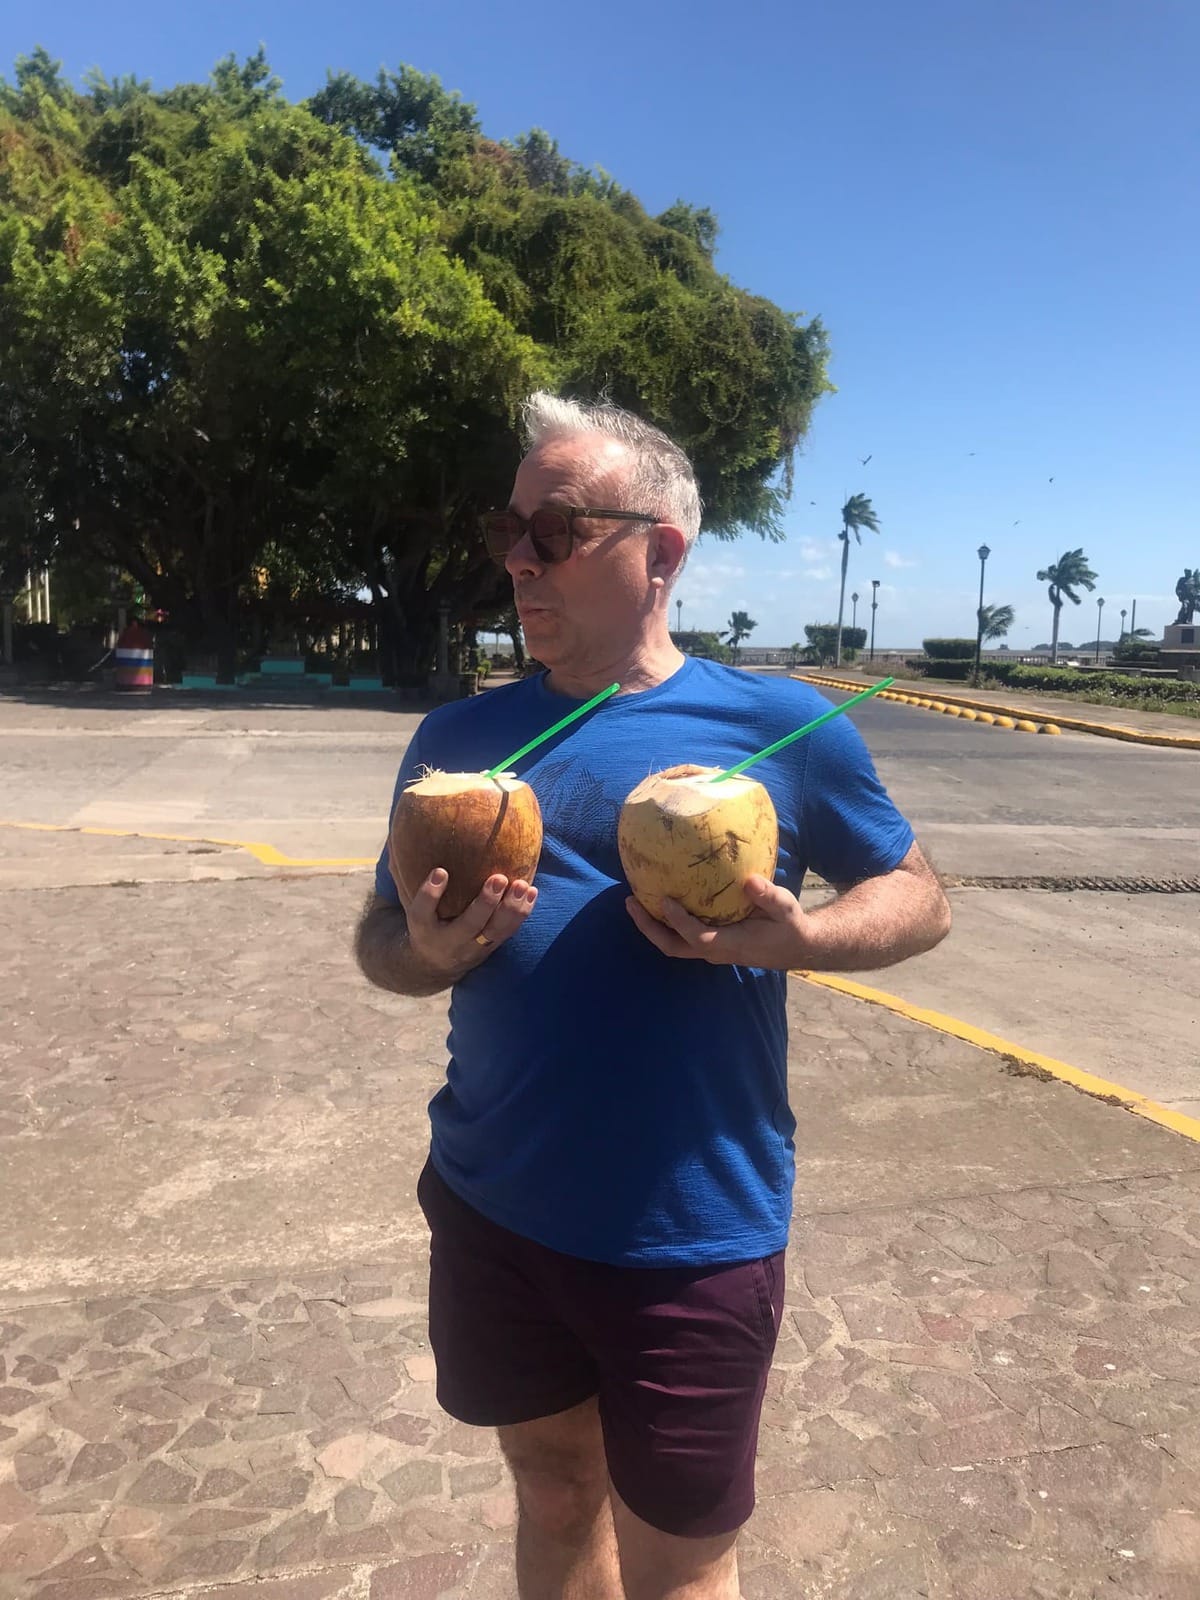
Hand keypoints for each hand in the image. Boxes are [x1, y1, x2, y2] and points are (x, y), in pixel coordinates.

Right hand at [396, 867, 537, 979]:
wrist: (434, 964)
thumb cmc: (424, 921)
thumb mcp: (410, 905)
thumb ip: (407, 876)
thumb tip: (400, 832)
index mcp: (423, 928)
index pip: (422, 912)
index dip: (430, 894)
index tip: (440, 871)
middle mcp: (448, 941)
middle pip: (468, 925)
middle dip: (485, 903)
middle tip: (498, 878)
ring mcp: (472, 947)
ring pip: (494, 932)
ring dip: (511, 909)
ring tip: (522, 885)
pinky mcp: (490, 948)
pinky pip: (508, 933)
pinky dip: (521, 913)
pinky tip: (531, 892)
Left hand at [625, 875, 815, 969]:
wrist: (795, 946)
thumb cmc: (790, 926)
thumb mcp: (786, 909)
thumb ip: (768, 896)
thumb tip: (749, 880)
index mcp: (731, 944)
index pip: (697, 936)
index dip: (678, 920)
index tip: (664, 899)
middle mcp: (715, 950)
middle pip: (673, 946)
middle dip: (649, 927)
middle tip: (630, 902)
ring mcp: (710, 949)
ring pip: (673, 944)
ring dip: (651, 926)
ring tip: (633, 901)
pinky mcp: (710, 943)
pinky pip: (680, 937)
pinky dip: (664, 923)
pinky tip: (657, 902)